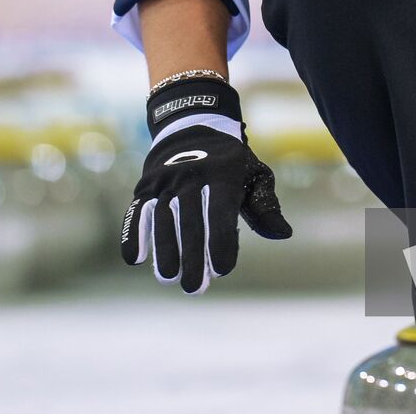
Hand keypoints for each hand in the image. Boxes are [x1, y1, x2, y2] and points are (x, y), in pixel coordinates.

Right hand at [120, 78, 291, 292]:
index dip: (220, 243)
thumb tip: (283, 234)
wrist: (193, 127)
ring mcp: (165, 181)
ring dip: (164, 251)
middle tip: (194, 288)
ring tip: (169, 278)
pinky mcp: (145, 186)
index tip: (222, 270)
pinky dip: (132, 234)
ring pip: (162, 219)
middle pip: (189, 221)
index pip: (220, 214)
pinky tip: (136, 259)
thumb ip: (266, 206)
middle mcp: (191, 176)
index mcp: (222, 175)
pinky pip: (136, 211)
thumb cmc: (231, 163)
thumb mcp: (255, 175)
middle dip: (191, 257)